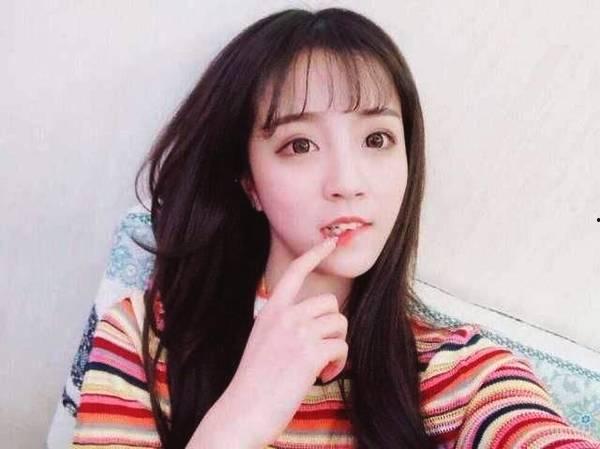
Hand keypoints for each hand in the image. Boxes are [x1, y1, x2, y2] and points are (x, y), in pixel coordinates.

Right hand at [200, 235, 347, 448]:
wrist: (243, 409)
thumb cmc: (254, 381)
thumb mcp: (262, 340)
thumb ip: (283, 325)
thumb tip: (315, 322)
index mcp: (270, 310)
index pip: (295, 272)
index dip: (315, 254)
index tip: (330, 242)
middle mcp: (284, 315)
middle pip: (330, 303)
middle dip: (333, 327)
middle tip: (322, 350)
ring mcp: (297, 332)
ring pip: (339, 324)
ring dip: (336, 347)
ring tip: (320, 366)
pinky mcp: (310, 351)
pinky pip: (342, 347)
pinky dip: (338, 364)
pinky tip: (322, 376)